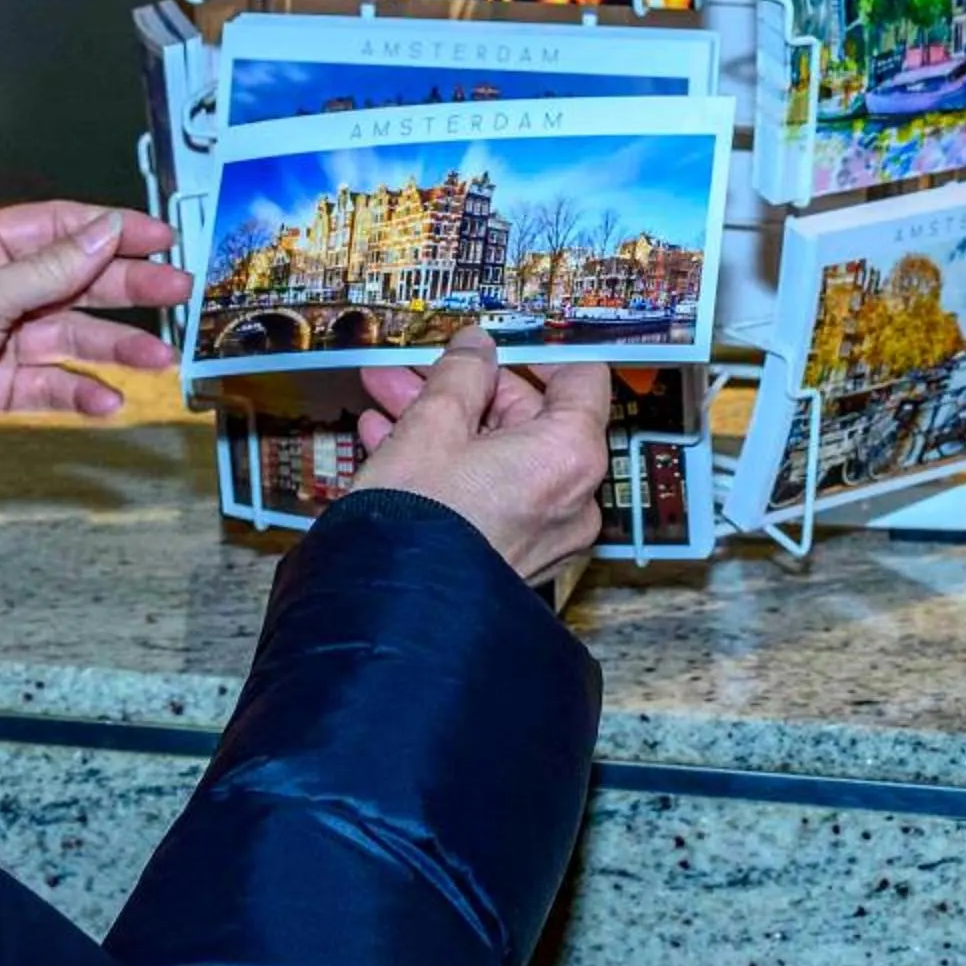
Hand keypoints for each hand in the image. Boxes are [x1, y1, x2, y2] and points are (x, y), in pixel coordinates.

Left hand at [0, 200, 188, 483]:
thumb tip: (105, 229)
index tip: (160, 237)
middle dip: (128, 287)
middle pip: (73, 279)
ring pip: (71, 335)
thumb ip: (51, 267)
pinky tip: (109, 401)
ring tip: (161, 359)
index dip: (111, 230)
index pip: (56, 227)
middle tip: (179, 291)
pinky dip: (82, 391)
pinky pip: (52, 383)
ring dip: (117, 347)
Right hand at [342, 329, 611, 587]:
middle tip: (414, 372)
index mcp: (570, 455)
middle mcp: (572, 498)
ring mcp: (545, 535)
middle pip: (529, 417)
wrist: (390, 622)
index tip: (494, 343)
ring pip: (499, 456)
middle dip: (464, 390)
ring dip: (444, 423)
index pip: (580, 378)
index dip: (534, 352)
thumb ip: (461, 375)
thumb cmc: (419, 527)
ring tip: (386, 403)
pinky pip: (490, 495)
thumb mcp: (431, 426)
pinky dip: (448, 467)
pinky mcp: (513, 558)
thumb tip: (476, 349)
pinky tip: (390, 444)